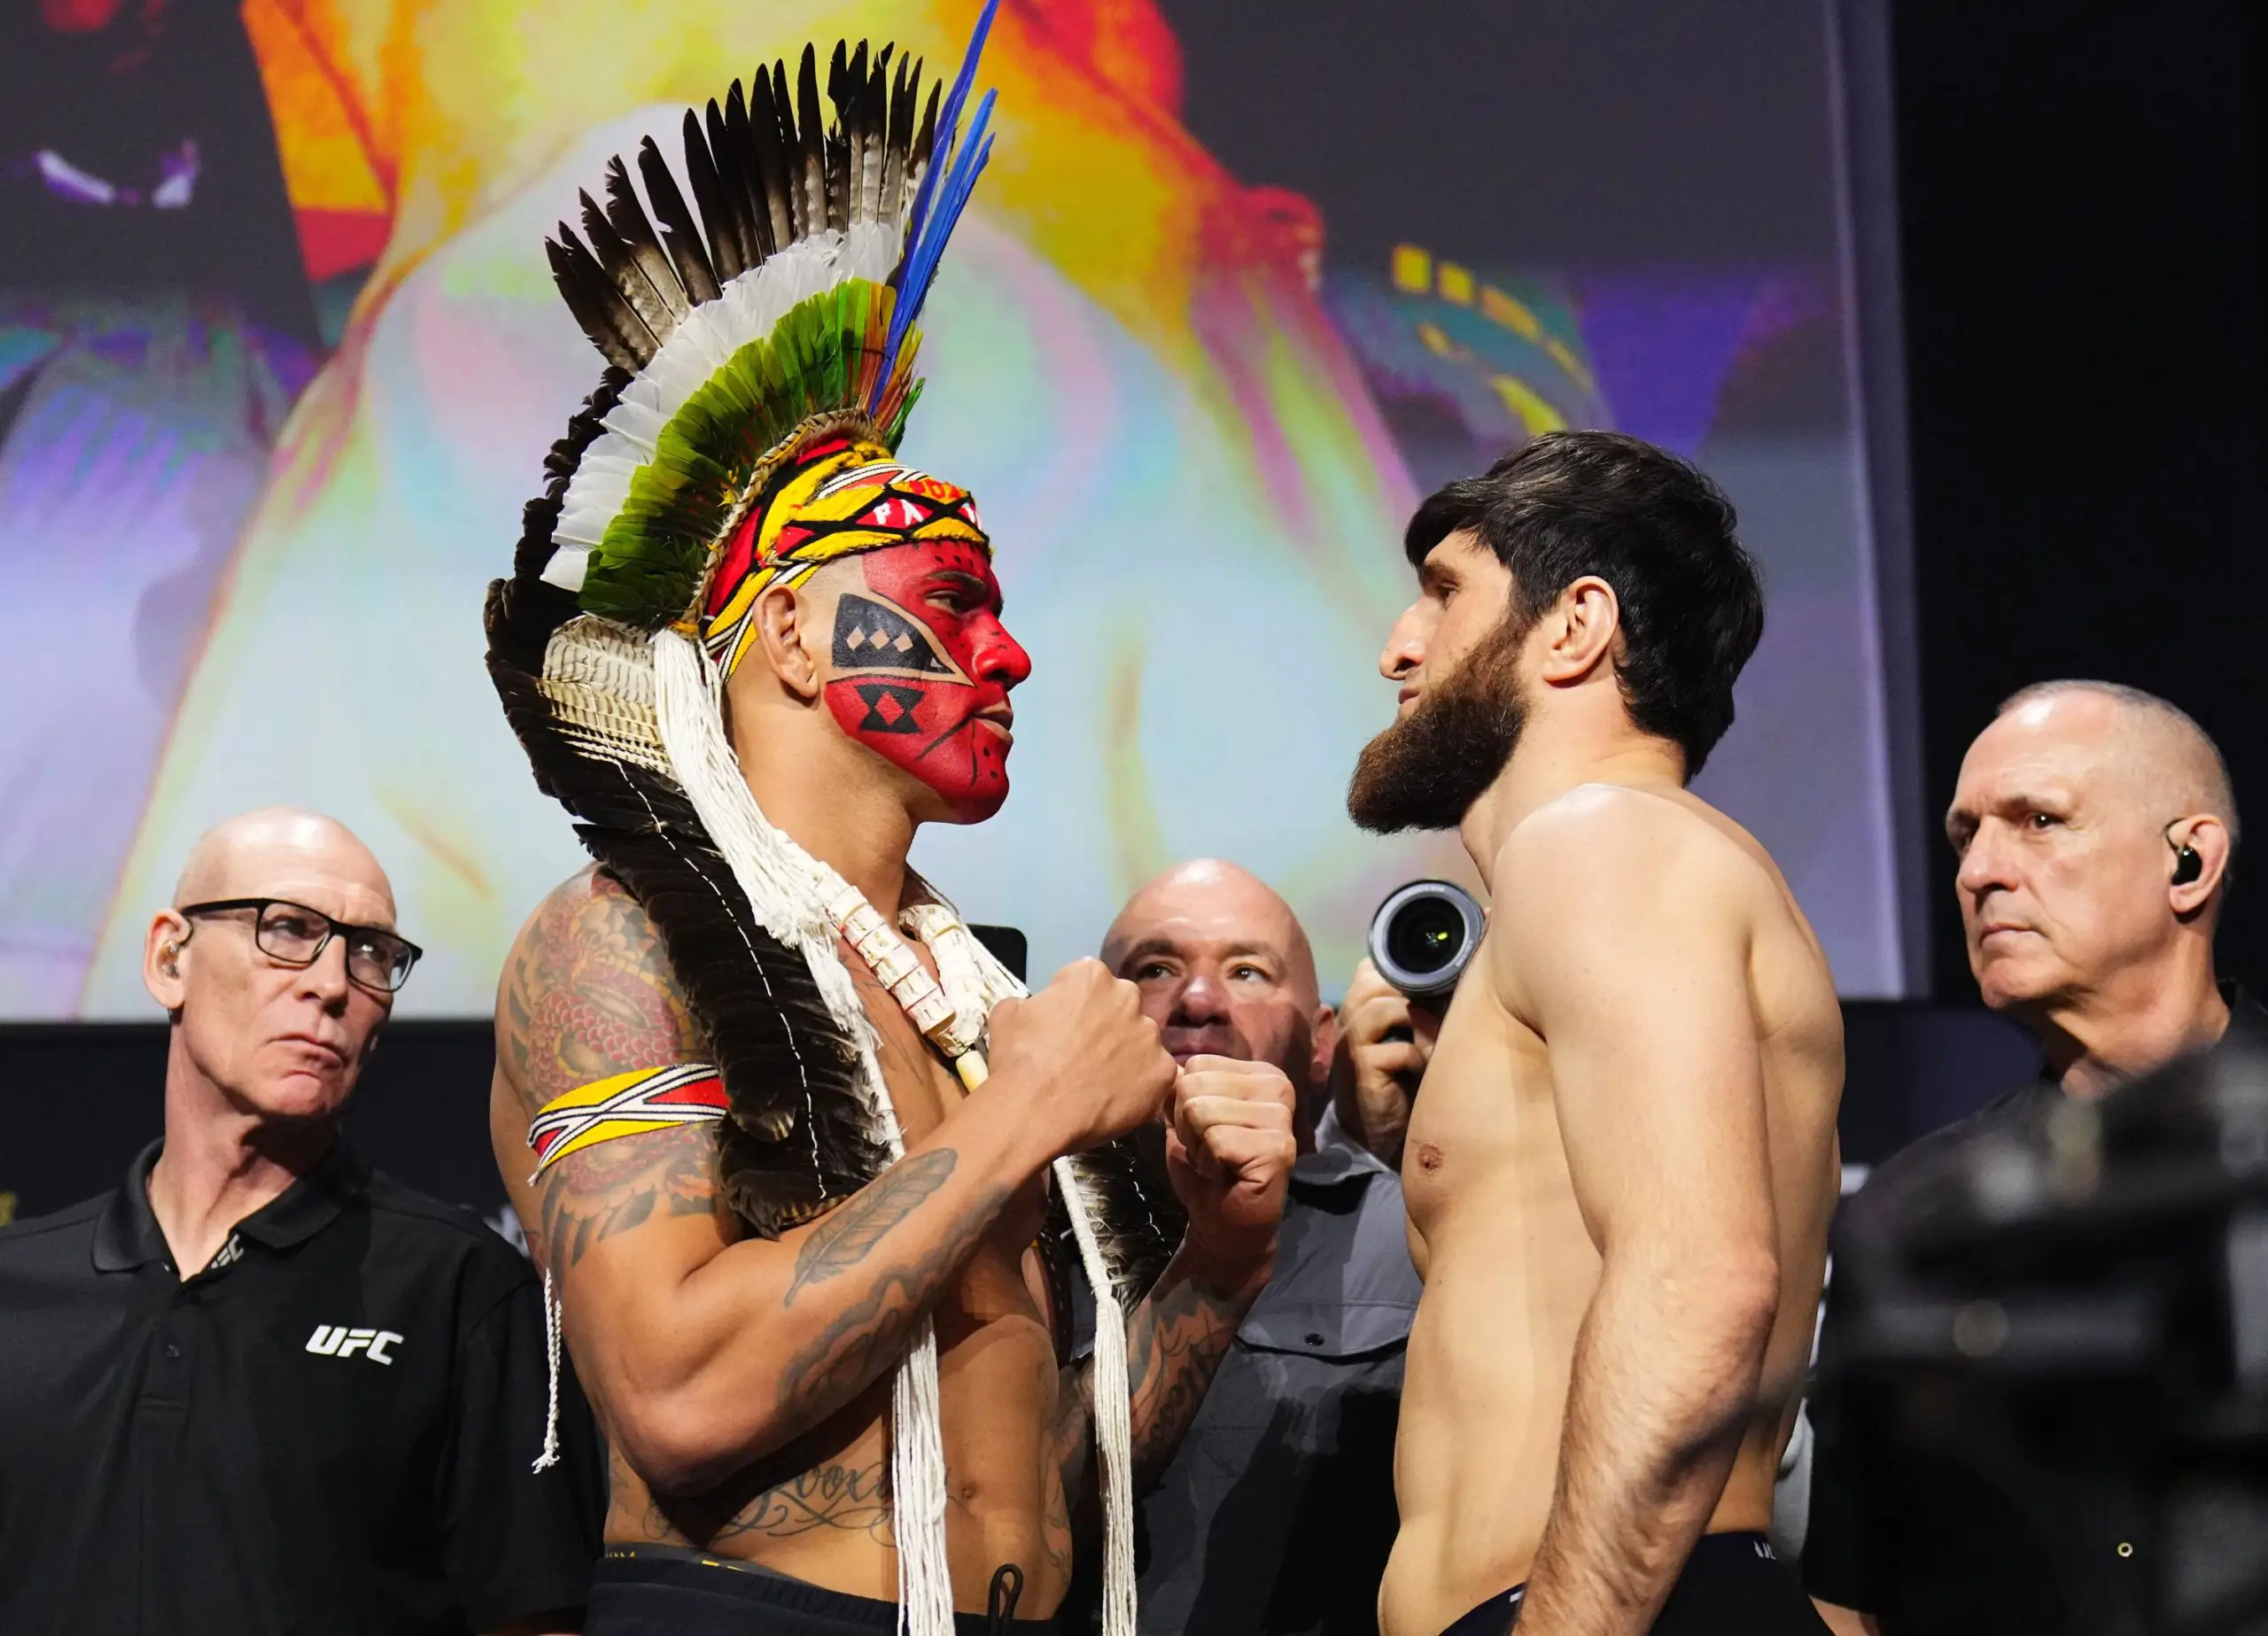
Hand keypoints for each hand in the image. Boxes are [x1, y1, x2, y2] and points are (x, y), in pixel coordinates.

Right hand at [985, 958, 1176, 1156]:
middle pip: (1121, 1007)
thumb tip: (1041, 1011)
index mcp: (1091, 975)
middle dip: (1108, 1025)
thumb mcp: (1008, 1013)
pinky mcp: (1164, 1070)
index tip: (1065, 1028)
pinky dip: (1140, 1086)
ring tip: (1100, 1082)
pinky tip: (1115, 1100)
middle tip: (1085, 1055)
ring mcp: (1150, 1035)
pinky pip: (1156, 1074)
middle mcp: (1127, 996)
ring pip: (1141, 1041)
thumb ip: (1035, 1002)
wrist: (1035, 1111)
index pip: (1090, 982)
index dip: (1076, 1006)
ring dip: (1126, 1055)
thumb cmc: (1018, 1059)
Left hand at [1165, 1055, 1296, 1287]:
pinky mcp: (1277, 1148)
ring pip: (1200, 1111)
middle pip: (1194, 1086)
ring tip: (1218, 1163)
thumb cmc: (1208, 1169)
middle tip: (1211, 1151)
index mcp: (1261, 1074)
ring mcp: (1281, 1117)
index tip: (1207, 1132)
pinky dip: (1208, 1163)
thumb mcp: (1186, 1118)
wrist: (1226, 1225)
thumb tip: (1167, 1067)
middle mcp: (1278, 1087)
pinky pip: (1215, 1140)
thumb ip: (1181, 1088)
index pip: (1196, 1065)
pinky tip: (1226, 1175)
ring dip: (1198, 1146)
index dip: (1184, 1105)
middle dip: (1188, 1126)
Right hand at [1324, 958, 1435, 1165]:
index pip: (1374, 964)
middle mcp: (1348, 1016)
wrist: (1383, 1130)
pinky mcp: (1360, 1070)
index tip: (1441, 981)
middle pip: (1374, 978)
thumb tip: (1461, 974)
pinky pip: (1396, 1050)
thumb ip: (1423, 1003)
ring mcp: (1350, 1043)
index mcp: (1360, 1002)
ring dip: (1421, 1023)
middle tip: (1444, 1010)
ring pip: (1382, 1008)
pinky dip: (1419, 1055)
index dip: (1407, 968)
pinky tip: (1426, 1069)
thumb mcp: (1413, 1032)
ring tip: (1437, 1042)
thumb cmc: (1405, 1077)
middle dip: (1417, 990)